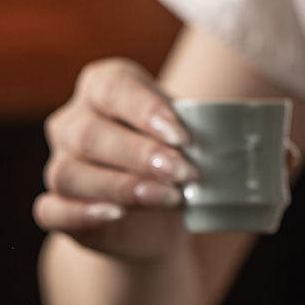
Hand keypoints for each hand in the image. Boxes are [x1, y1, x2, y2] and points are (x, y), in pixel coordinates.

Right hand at [33, 58, 196, 260]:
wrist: (159, 217)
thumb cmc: (178, 161)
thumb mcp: (198, 140)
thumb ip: (216, 135)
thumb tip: (253, 143)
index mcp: (103, 88)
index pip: (113, 88)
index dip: (145, 110)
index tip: (183, 136)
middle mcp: (72, 124)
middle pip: (89, 134)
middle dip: (139, 155)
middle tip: (183, 173)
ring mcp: (59, 166)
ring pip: (68, 173)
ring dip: (120, 186)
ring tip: (167, 199)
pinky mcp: (55, 208)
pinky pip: (50, 210)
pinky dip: (80, 213)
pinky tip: (115, 215)